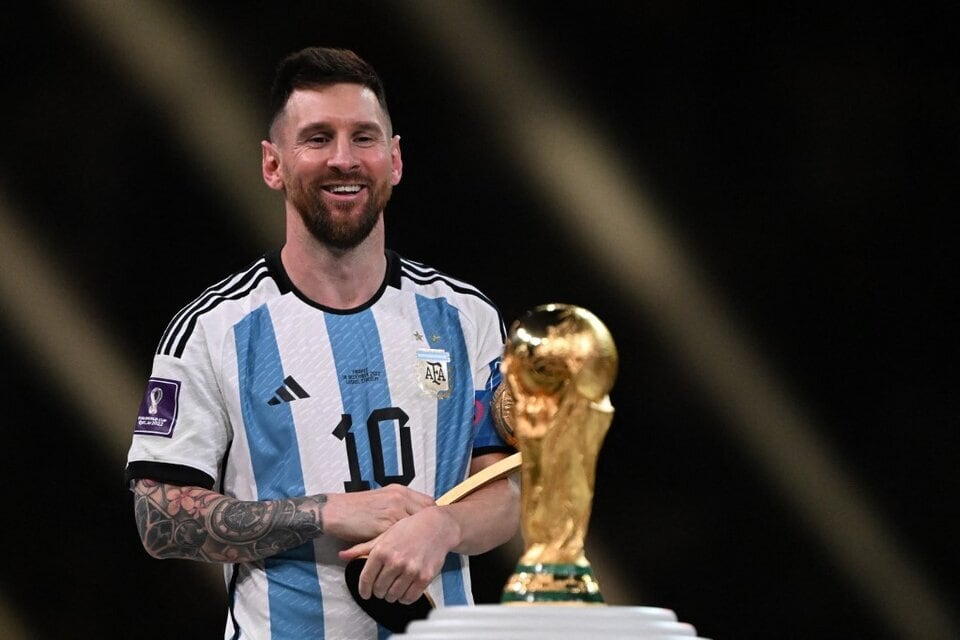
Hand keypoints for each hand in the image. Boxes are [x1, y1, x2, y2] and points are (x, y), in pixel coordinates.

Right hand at [322, 484, 435, 542]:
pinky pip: (400, 539)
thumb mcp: (382, 498)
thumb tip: (414, 517)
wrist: (335, 511)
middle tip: (434, 541)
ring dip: (420, 541)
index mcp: (400, 491)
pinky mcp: (383, 527)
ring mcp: (393, 512)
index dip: (433, 516)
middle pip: (426, 515)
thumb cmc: (356, 507)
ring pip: (415, 528)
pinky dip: (405, 547)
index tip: (435, 527)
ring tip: (425, 552)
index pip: (428, 503)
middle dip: (431, 529)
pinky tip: (408, 555)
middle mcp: (399, 498)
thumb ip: (399, 504)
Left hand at [339, 506, 460, 603]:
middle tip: (383, 587)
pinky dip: (405, 598)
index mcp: (382, 551)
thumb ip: (362, 548)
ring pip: (393, 596)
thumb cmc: (409, 529)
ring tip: (394, 588)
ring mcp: (410, 570)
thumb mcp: (384, 535)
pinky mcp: (424, 577)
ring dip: (392, 596)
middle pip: (379, 589)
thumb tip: (342, 556)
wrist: (437, 527)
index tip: (365, 594)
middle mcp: (395, 561)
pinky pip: (409, 597)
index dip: (364, 590)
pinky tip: (405, 591)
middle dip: (379, 591)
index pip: (366, 579)